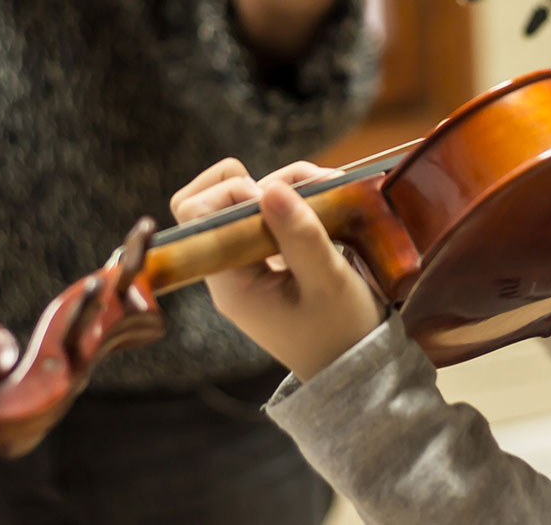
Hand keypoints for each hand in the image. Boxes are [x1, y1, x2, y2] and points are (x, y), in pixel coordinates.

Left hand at [171, 158, 384, 379]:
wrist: (354, 368)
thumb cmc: (341, 332)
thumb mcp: (328, 282)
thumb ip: (299, 235)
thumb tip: (271, 186)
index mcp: (230, 282)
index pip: (196, 217)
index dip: (229, 194)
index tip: (274, 201)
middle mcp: (231, 268)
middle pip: (215, 202)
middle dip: (261, 182)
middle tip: (304, 190)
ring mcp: (250, 262)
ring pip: (250, 201)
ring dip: (288, 186)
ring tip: (329, 186)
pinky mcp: (271, 258)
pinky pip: (272, 216)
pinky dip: (297, 199)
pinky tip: (328, 198)